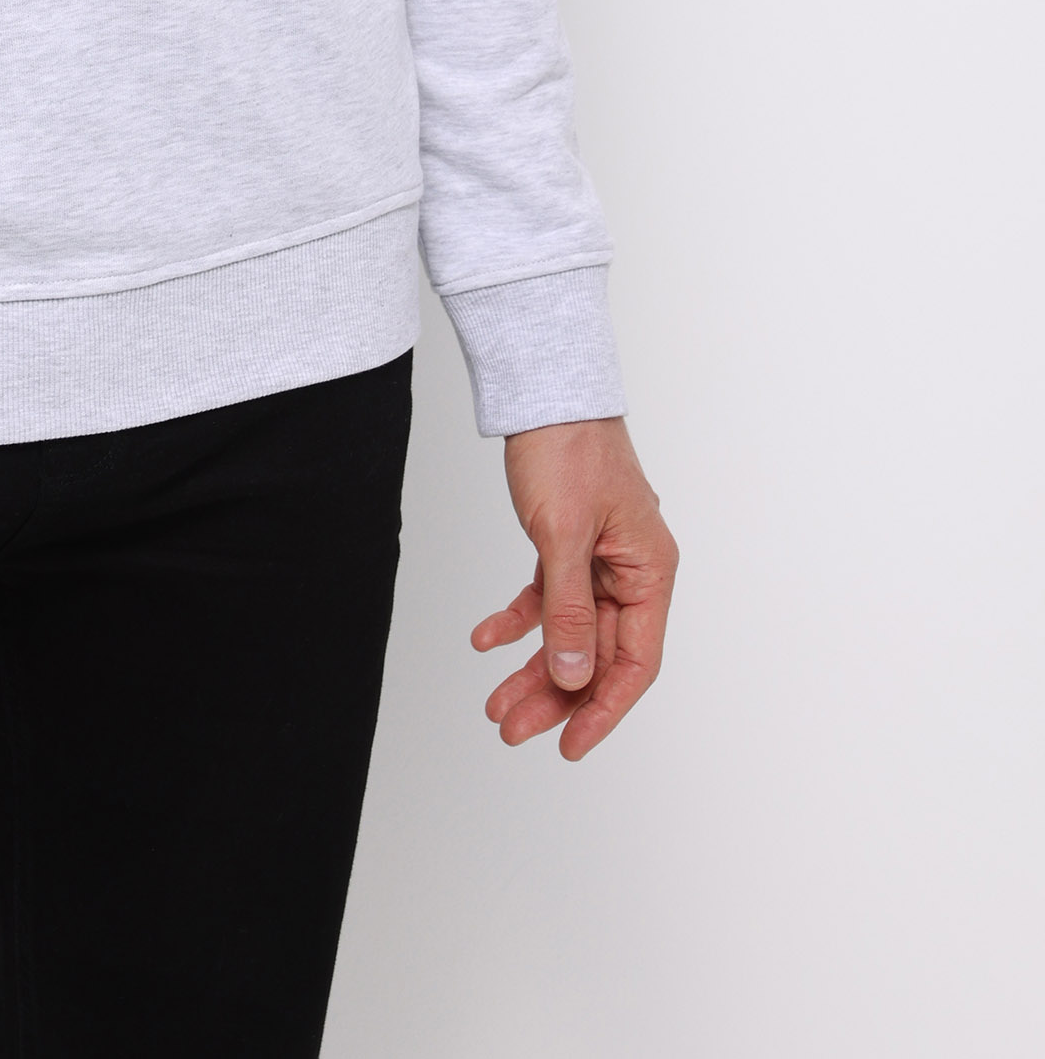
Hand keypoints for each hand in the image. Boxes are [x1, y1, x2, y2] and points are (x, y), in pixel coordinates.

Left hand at [471, 416, 676, 760]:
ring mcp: (600, 560)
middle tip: (511, 728)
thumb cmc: (569, 450)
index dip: (603, 709)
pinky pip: (547, 598)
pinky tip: (487, 639)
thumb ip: (569, 609)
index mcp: (650, 572)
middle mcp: (631, 572)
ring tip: (495, 703)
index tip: (569, 744)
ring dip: (533, 667)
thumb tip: (572, 675)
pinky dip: (518, 621)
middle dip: (555, 695)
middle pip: (597, 653)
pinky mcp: (569, 546)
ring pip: (569, 632)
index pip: (635, 662)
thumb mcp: (565, 536)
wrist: (544, 392)